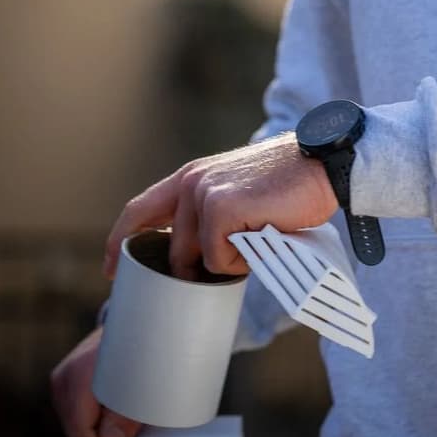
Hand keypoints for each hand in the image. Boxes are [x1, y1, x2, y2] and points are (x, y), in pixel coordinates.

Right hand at [50, 327, 141, 436]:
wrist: (136, 315)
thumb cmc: (145, 344)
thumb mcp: (145, 378)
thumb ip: (128, 413)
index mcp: (79, 378)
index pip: (82, 434)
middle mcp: (64, 380)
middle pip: (77, 435)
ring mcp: (62, 380)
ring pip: (76, 427)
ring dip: (101, 436)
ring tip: (130, 436)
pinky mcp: (66, 381)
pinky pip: (76, 415)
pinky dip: (95, 423)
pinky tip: (116, 423)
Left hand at [103, 130, 339, 280]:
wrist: (324, 165)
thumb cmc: (289, 186)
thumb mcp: (238, 194)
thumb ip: (210, 216)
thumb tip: (194, 259)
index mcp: (190, 177)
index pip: (139, 211)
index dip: (120, 242)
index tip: (113, 267)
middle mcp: (189, 183)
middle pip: (174, 251)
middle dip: (198, 270)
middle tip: (237, 262)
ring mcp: (203, 195)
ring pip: (198, 260)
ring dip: (231, 262)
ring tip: (260, 236)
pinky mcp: (220, 209)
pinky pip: (219, 261)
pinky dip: (243, 261)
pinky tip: (264, 234)